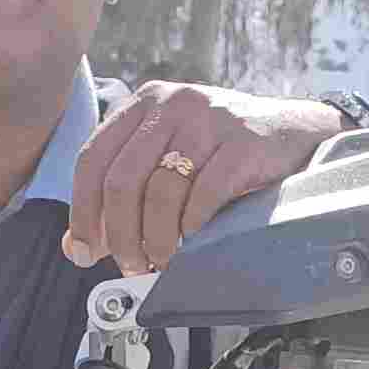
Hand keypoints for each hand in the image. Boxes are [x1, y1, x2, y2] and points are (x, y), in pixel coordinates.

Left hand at [64, 82, 343, 275]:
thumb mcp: (166, 162)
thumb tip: (76, 247)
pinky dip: (192, 227)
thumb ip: (121, 197)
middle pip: (122, 180)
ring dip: (157, 239)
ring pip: (160, 191)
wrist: (292, 134)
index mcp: (144, 104)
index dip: (82, 212)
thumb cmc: (220, 156)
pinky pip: (203, 194)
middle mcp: (172, 103)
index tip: (86, 251)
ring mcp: (209, 118)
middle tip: (131, 265)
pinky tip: (194, 238)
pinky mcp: (242, 141)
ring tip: (163, 259)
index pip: (92, 159)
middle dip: (121, 235)